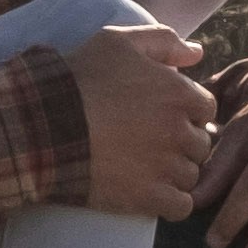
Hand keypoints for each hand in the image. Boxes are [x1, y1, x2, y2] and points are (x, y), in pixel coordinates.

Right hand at [67, 25, 213, 219]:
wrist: (42, 126)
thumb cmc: (79, 79)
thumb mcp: (117, 43)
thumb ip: (162, 41)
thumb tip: (197, 52)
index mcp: (179, 93)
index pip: (205, 108)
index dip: (184, 112)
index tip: (159, 116)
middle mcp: (180, 131)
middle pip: (200, 144)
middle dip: (179, 143)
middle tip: (148, 142)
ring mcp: (166, 167)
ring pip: (191, 175)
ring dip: (174, 173)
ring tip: (143, 167)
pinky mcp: (149, 197)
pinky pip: (181, 206)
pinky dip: (170, 202)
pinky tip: (149, 192)